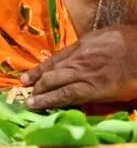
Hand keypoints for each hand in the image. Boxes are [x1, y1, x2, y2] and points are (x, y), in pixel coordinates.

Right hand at [22, 26, 136, 109]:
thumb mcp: (122, 96)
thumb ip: (98, 100)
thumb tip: (78, 105)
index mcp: (95, 86)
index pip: (62, 96)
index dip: (45, 101)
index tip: (31, 106)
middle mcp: (83, 70)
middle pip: (53, 80)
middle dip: (38, 90)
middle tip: (28, 96)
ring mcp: (83, 54)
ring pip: (54, 65)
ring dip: (37, 74)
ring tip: (24, 81)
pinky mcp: (85, 41)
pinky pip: (62, 53)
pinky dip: (49, 61)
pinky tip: (43, 66)